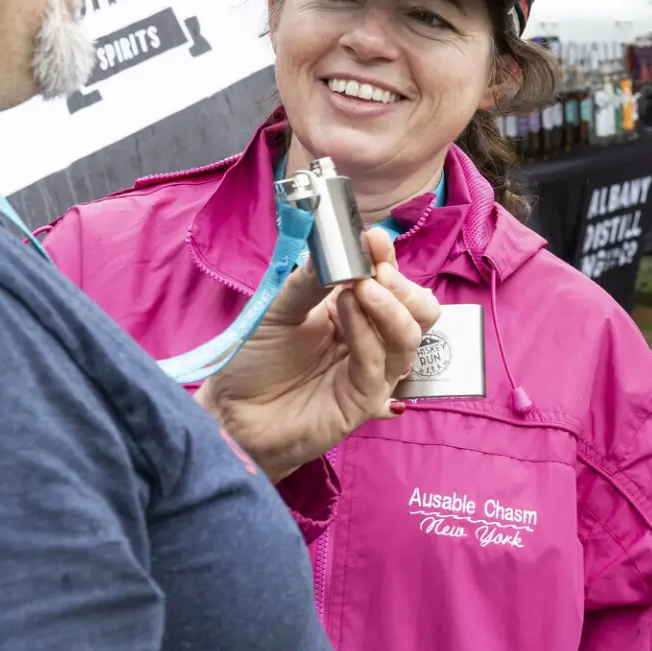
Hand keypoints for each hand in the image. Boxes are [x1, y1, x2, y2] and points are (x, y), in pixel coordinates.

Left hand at [197, 227, 441, 480]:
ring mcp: (374, 371)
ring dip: (388, 308)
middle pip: (420, 311)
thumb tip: (338, 247)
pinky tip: (346, 315)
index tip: (373, 238)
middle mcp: (374, 340)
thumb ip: (313, 280)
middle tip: (375, 273)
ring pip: (409, 336)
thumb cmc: (256, 360)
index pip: (392, 283)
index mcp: (358, 312)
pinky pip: (379, 364)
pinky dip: (367, 335)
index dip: (387, 259)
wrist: (231, 412)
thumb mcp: (281, 308)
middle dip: (403, 287)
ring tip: (359, 289)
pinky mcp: (365, 401)